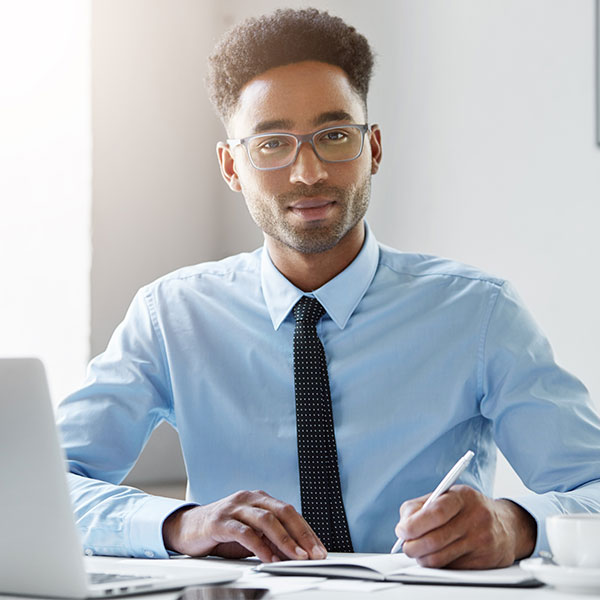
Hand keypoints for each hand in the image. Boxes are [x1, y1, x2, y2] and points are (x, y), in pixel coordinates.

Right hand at [162, 489, 326, 562]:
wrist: (187, 528)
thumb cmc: (222, 531)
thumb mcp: (251, 535)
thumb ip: (271, 540)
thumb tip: (296, 555)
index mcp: (260, 499)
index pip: (290, 512)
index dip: (307, 531)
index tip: (320, 549)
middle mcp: (249, 498)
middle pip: (283, 512)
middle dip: (301, 534)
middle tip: (315, 554)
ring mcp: (234, 507)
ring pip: (266, 519)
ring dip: (285, 540)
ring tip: (297, 557)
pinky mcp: (220, 521)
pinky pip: (244, 532)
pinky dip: (260, 546)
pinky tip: (269, 559)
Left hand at [395, 485, 536, 568]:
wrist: (506, 525)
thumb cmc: (467, 508)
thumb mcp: (447, 496)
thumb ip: (421, 507)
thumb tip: (402, 526)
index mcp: (462, 497)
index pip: (434, 513)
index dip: (414, 525)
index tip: (401, 531)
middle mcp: (475, 518)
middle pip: (435, 540)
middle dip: (413, 546)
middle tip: (406, 546)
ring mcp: (482, 541)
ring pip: (440, 558)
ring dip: (422, 558)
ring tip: (419, 552)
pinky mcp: (485, 561)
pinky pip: (451, 568)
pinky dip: (438, 565)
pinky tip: (438, 556)